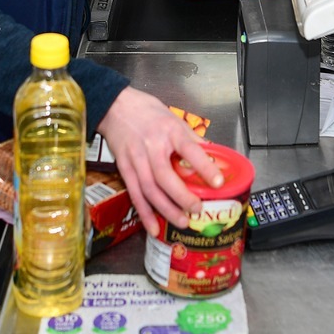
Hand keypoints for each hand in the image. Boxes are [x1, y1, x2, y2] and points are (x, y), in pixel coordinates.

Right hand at [97, 87, 222, 228]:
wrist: (115, 106)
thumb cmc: (147, 111)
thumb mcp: (173, 118)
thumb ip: (191, 139)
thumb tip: (212, 155)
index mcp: (169, 131)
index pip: (189, 149)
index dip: (204, 167)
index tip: (218, 182)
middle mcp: (152, 145)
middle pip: (165, 176)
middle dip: (182, 197)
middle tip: (197, 209)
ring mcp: (136, 158)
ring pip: (149, 189)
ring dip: (166, 209)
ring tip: (182, 221)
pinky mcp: (124, 167)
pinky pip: (135, 194)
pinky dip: (144, 213)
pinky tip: (153, 227)